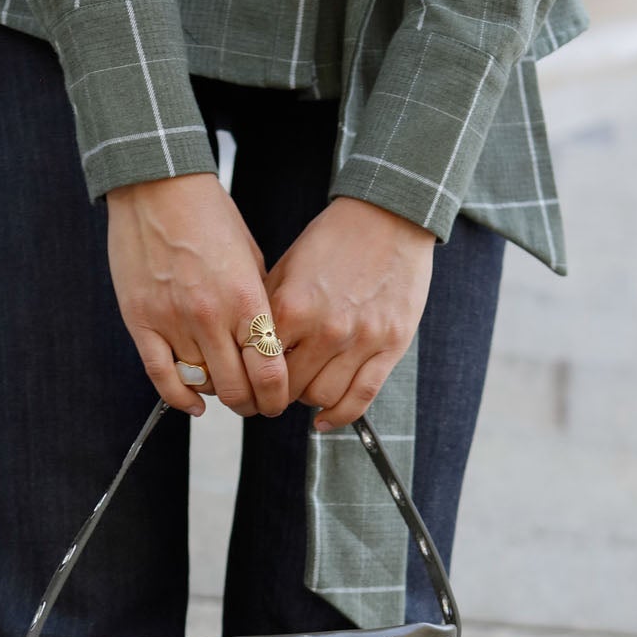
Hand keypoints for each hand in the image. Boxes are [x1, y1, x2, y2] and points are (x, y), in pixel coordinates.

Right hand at [106, 173, 288, 418]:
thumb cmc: (208, 216)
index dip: (276, 398)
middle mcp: (210, 316)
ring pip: (201, 385)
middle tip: (254, 404)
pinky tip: (194, 403)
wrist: (157, 186)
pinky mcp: (141, 322)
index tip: (276, 402)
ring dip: (216, 393)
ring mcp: (172, 321)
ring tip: (223, 386)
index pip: (269, 373)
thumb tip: (267, 349)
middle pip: (236, 390)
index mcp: (245, 299)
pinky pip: (162, 377)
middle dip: (250, 405)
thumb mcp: (251, 258)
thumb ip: (260, 306)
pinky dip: (180, 398)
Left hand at [266, 197, 435, 429]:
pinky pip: (361, 397)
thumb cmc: (335, 239)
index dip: (253, 377)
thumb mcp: (288, 267)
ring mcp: (360, 339)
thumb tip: (246, 352)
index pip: (260, 365)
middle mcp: (325, 328)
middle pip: (290, 388)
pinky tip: (325, 420)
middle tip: (278, 388)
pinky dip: (340, 416)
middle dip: (279, 392)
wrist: (390, 216)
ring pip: (323, 398)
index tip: (252, 381)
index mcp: (292, 307)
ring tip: (306, 388)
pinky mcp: (390, 346)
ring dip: (309, 400)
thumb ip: (268, 311)